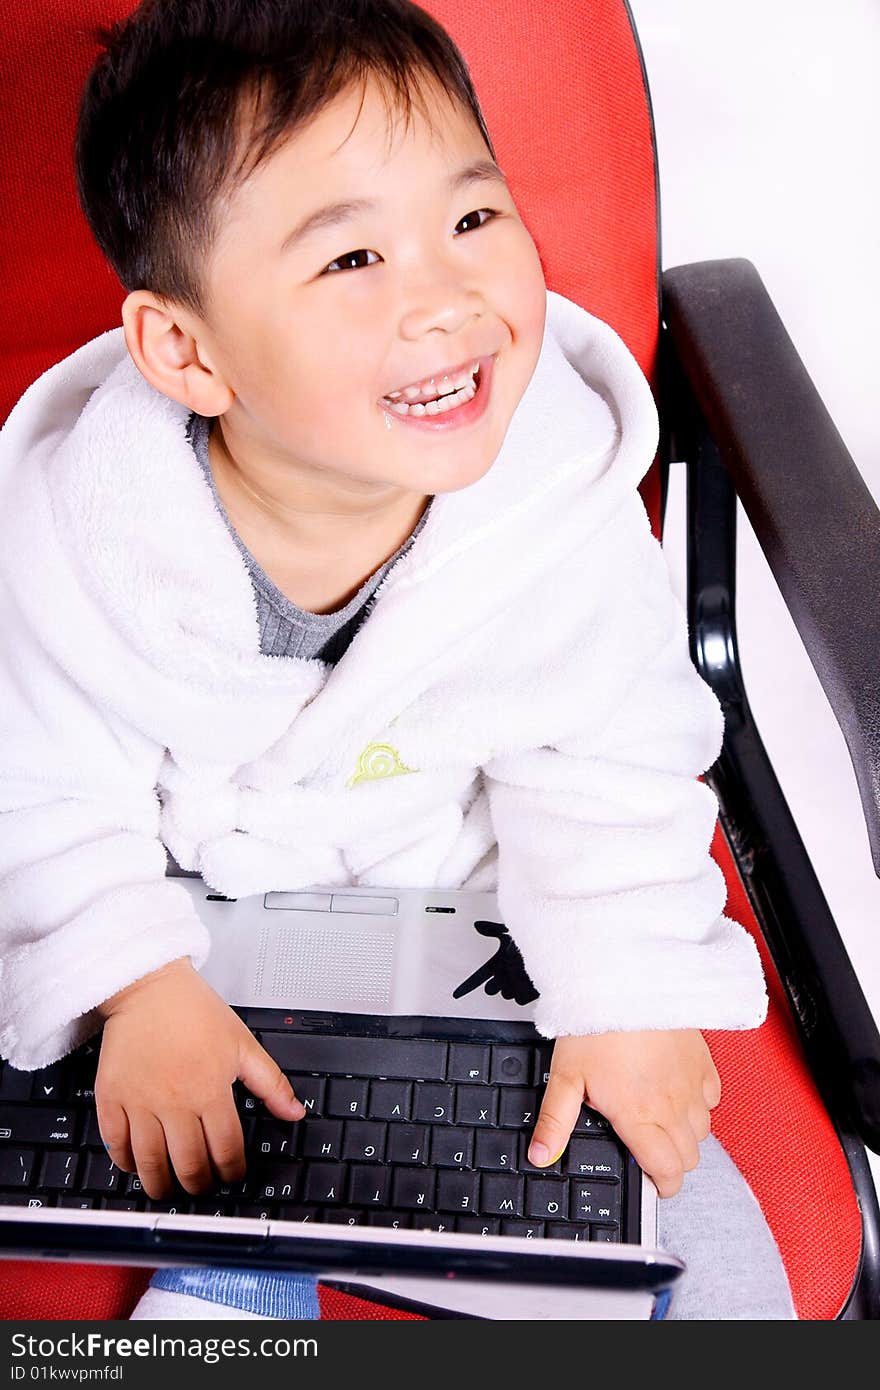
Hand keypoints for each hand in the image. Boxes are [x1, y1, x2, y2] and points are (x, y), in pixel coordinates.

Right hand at [94, 956, 304, 1198]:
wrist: (149, 987)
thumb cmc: (194, 1011)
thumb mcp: (242, 1044)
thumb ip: (271, 1084)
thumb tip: (294, 1113)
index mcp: (210, 1089)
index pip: (226, 1150)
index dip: (232, 1172)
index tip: (232, 1176)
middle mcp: (175, 1101)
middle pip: (188, 1164)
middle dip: (200, 1185)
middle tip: (202, 1187)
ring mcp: (140, 1101)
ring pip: (151, 1163)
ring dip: (162, 1184)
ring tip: (169, 1188)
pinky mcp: (111, 1097)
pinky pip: (115, 1144)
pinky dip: (126, 1162)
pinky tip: (137, 1165)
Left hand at [528, 1029, 720, 1196]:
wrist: (626, 982)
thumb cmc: (596, 1025)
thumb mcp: (565, 1076)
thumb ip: (555, 1122)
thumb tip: (541, 1155)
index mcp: (639, 1116)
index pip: (668, 1172)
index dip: (663, 1187)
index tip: (653, 1182)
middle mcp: (672, 1106)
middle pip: (689, 1158)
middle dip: (673, 1163)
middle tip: (650, 1150)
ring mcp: (692, 1084)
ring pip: (703, 1130)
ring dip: (685, 1134)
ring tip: (659, 1119)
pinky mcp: (702, 1061)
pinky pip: (712, 1096)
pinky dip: (699, 1102)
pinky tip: (676, 1090)